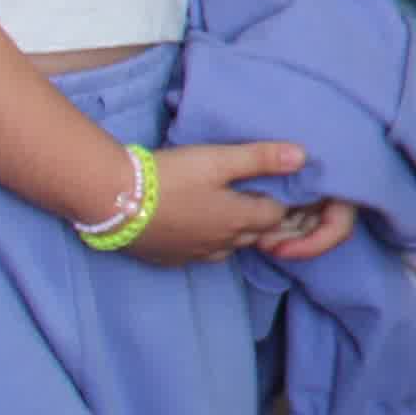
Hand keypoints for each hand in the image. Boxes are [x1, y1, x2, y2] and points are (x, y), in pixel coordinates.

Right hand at [131, 137, 322, 263]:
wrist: (112, 200)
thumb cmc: (170, 176)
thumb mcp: (218, 159)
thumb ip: (261, 158)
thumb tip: (303, 156)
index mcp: (238, 219)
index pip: (275, 216)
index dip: (279, 200)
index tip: (273, 185)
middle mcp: (220, 243)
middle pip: (254, 234)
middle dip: (259, 217)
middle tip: (252, 195)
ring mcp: (192, 254)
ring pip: (227, 247)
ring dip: (232, 231)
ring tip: (226, 209)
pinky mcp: (167, 258)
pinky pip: (197, 254)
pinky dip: (204, 241)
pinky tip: (196, 227)